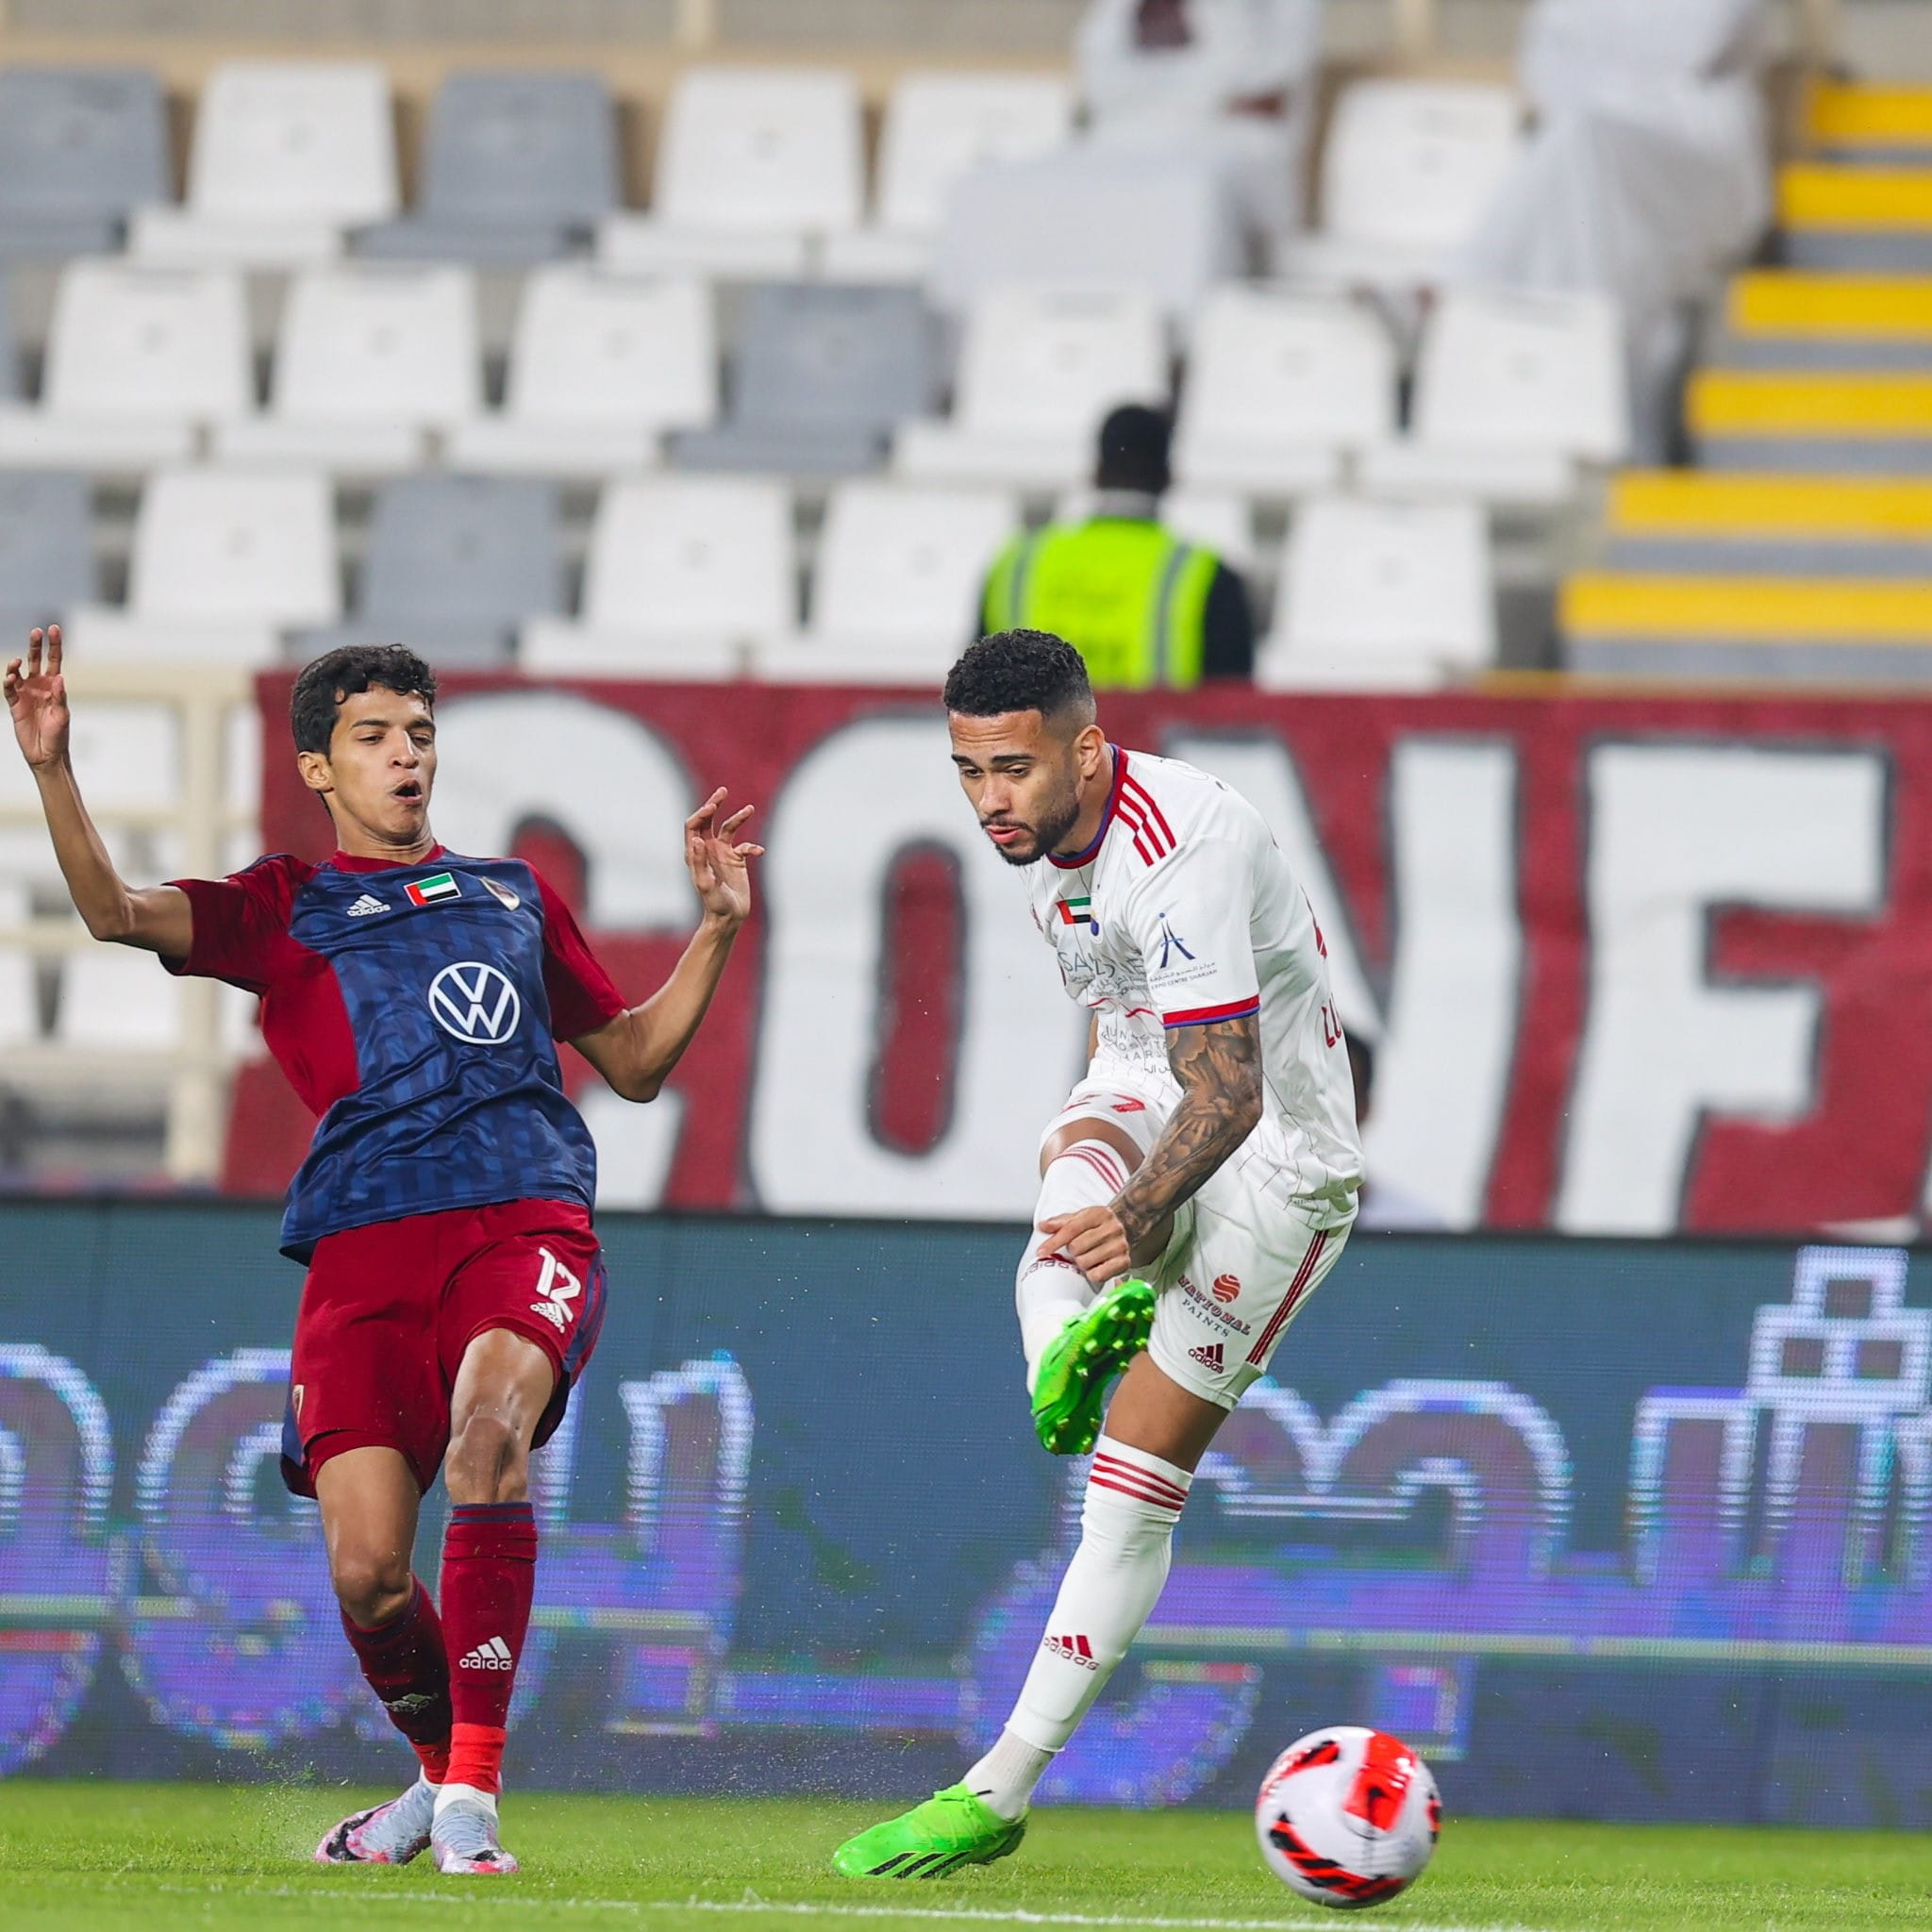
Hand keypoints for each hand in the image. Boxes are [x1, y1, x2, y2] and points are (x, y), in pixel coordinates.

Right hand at [5, 624, 69, 770]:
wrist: (47, 754)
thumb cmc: (59, 735)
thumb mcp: (63, 715)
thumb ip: (60, 696)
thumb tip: (59, 677)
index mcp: (54, 686)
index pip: (55, 661)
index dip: (54, 645)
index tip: (53, 628)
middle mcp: (39, 686)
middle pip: (36, 660)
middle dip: (35, 646)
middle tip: (36, 631)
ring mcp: (26, 694)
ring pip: (18, 672)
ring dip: (16, 665)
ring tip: (16, 662)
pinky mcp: (15, 704)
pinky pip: (9, 689)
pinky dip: (8, 682)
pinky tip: (10, 677)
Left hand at [685, 786, 762, 927]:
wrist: (728, 917)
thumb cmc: (713, 903)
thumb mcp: (704, 883)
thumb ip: (699, 861)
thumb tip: (697, 838)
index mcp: (695, 852)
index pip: (694, 825)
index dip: (702, 812)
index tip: (713, 807)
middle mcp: (707, 849)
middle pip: (708, 820)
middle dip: (715, 804)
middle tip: (723, 791)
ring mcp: (723, 853)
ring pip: (729, 828)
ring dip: (739, 818)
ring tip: (750, 809)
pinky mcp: (737, 860)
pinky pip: (745, 846)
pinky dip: (753, 846)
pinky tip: (759, 852)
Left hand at [1038, 1204, 1133, 1286]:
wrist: (1126, 1229)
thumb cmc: (1097, 1226)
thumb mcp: (1079, 1218)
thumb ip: (1059, 1223)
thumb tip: (1042, 1226)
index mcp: (1100, 1214)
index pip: (1071, 1229)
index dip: (1053, 1242)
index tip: (1040, 1252)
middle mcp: (1113, 1228)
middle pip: (1076, 1247)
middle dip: (1072, 1251)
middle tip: (1079, 1249)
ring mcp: (1120, 1245)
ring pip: (1085, 1262)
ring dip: (1082, 1262)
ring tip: (1088, 1256)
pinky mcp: (1124, 1262)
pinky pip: (1097, 1274)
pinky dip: (1092, 1273)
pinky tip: (1096, 1265)